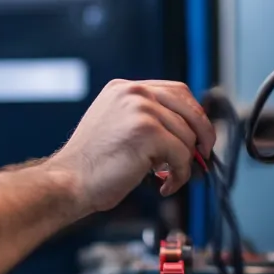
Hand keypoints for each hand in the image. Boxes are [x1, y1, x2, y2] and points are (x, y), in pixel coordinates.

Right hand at [46, 79, 216, 212]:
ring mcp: (141, 109)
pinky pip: (182, 154)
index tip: (199, 135)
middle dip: (203, 134)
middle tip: (203, 156)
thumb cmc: (91, 165)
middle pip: (189, 107)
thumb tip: (187, 132)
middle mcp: (134, 93)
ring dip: (184, 163)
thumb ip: (146, 120)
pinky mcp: (148, 131)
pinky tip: (164, 185)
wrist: (69, 181)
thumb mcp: (117, 127)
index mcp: (125, 88)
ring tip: (167, 178)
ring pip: (187, 136)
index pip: (176, 91)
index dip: (194, 114)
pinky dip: (179, 174)